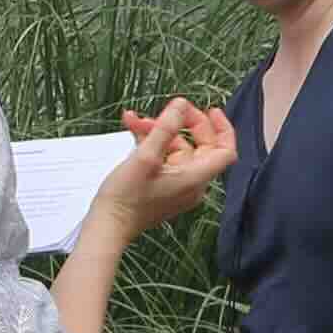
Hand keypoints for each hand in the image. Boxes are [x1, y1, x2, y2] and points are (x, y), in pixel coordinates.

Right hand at [98, 95, 233, 230]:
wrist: (108, 226)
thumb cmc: (126, 198)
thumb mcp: (145, 157)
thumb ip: (165, 128)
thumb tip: (181, 106)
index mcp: (195, 179)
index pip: (225, 151)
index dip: (222, 128)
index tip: (211, 110)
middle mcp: (192, 184)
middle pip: (200, 145)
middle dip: (182, 123)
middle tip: (168, 109)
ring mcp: (178, 185)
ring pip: (177, 148)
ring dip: (159, 131)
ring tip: (136, 121)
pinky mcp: (164, 186)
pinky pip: (165, 158)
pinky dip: (152, 143)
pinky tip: (135, 130)